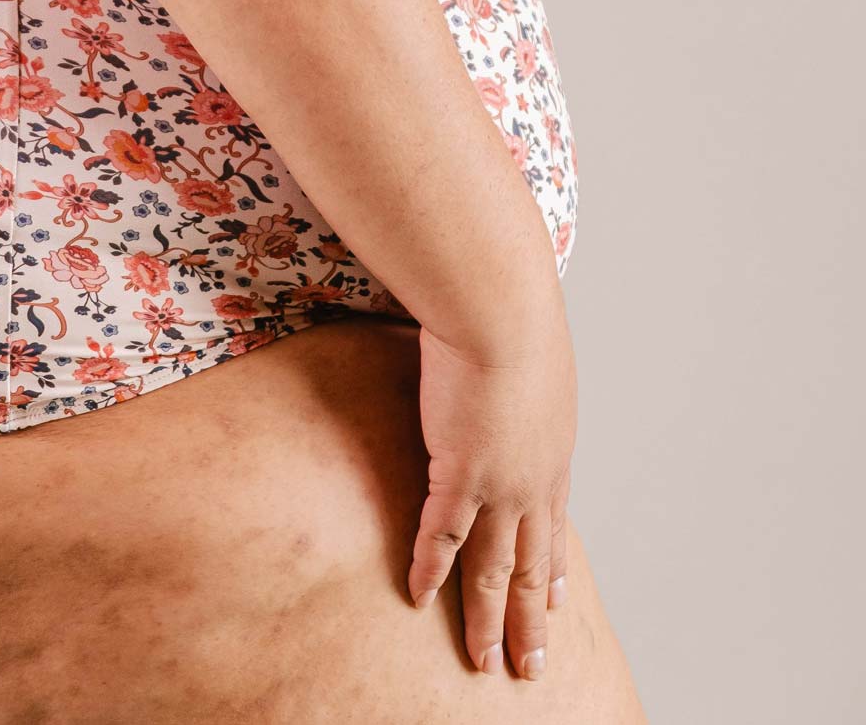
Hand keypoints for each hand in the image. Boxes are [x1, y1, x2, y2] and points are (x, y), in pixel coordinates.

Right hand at [407, 299, 577, 679]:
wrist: (500, 309)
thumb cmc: (513, 312)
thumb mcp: (532, 353)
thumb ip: (523, 377)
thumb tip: (512, 365)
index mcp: (554, 451)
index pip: (555, 524)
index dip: (553, 567)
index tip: (557, 600)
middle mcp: (534, 480)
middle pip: (532, 564)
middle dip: (531, 619)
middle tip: (530, 667)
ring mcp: (499, 483)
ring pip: (493, 568)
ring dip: (488, 619)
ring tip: (486, 662)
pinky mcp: (459, 474)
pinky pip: (440, 538)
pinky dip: (431, 572)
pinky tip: (418, 599)